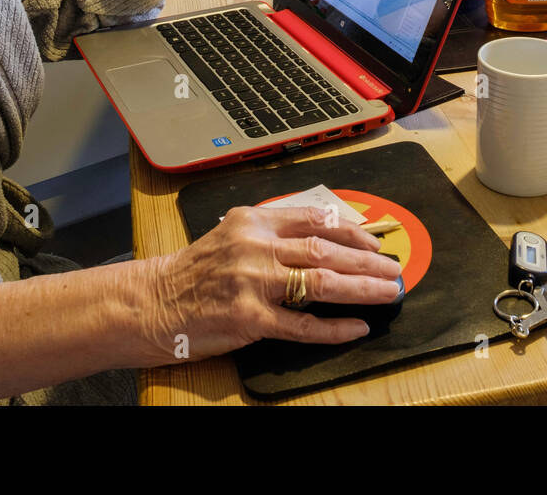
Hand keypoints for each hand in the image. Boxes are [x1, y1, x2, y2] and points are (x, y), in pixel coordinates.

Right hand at [143, 206, 402, 359]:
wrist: (150, 302)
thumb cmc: (193, 272)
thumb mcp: (232, 236)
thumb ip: (273, 235)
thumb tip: (324, 240)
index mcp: (254, 220)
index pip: (315, 219)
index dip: (352, 231)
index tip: (376, 241)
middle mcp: (255, 246)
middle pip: (325, 250)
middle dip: (367, 260)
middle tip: (396, 268)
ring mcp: (252, 282)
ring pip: (321, 283)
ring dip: (361, 288)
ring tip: (389, 292)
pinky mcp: (248, 318)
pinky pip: (301, 325)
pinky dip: (333, 327)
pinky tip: (356, 326)